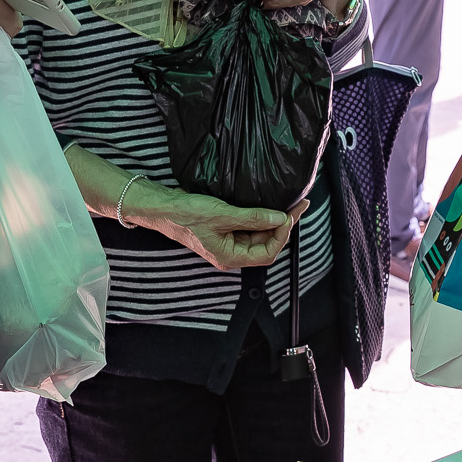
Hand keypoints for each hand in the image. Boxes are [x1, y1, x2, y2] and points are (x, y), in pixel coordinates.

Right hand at [125, 181, 296, 271]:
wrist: (163, 207)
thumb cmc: (187, 215)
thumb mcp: (224, 215)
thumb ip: (254, 218)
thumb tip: (280, 218)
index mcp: (230, 257)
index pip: (267, 253)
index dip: (282, 235)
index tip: (289, 216)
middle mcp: (231, 252)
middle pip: (266, 243)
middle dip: (282, 226)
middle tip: (298, 205)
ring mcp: (228, 241)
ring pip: (259, 234)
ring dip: (274, 220)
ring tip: (288, 203)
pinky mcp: (225, 229)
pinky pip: (249, 226)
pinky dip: (261, 217)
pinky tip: (269, 205)